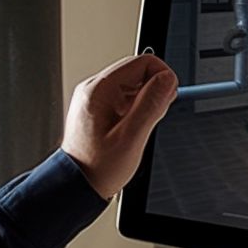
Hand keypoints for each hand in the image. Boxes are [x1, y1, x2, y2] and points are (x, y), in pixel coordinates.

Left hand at [61, 54, 177, 198]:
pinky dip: (138, 109)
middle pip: (138, 70)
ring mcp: (97, 98)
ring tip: (142, 126)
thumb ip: (151, 105)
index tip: (170, 95)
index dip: (163, 75)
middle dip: (156, 89)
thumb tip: (168, 79)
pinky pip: (126, 98)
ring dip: (147, 101)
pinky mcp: (100, 108)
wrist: (77, 185)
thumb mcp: (131, 138)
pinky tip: (135, 128)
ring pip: (134, 84)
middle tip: (156, 115)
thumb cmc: (97, 168)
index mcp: (100, 91)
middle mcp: (95, 89)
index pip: (142, 62)